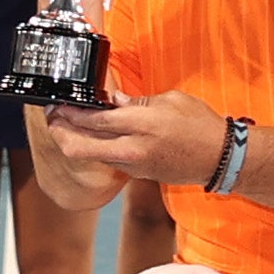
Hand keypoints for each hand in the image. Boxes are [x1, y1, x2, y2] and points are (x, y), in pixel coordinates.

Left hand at [40, 91, 228, 192]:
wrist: (220, 158)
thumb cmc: (200, 125)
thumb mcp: (170, 100)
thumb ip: (138, 101)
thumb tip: (113, 101)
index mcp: (140, 125)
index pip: (92, 120)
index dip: (69, 113)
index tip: (57, 105)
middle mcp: (132, 149)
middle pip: (79, 147)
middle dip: (60, 133)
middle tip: (53, 119)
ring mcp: (133, 165)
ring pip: (91, 156)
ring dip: (76, 142)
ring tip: (69, 125)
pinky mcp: (138, 174)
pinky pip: (109, 160)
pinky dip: (97, 148)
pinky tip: (95, 136)